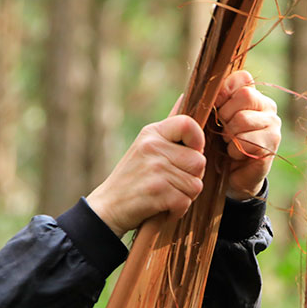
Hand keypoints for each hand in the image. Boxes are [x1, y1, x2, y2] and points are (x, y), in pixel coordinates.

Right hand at [86, 114, 205, 237]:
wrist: (107, 208)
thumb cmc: (132, 179)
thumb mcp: (146, 148)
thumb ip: (169, 130)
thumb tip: (185, 97)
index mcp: (151, 133)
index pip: (189, 124)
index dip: (198, 140)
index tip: (191, 153)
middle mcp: (153, 147)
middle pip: (199, 161)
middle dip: (191, 177)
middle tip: (171, 183)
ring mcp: (155, 169)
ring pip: (195, 184)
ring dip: (184, 196)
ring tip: (165, 195)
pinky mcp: (157, 192)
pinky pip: (185, 202)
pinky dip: (177, 210)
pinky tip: (161, 207)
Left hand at [214, 70, 280, 200]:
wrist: (232, 177)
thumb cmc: (218, 144)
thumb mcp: (211, 119)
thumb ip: (211, 101)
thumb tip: (201, 85)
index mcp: (252, 95)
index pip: (243, 78)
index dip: (225, 90)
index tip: (216, 105)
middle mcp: (267, 107)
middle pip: (245, 95)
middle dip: (226, 114)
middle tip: (222, 130)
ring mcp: (273, 125)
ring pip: (244, 118)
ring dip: (229, 135)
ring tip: (228, 144)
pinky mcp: (272, 145)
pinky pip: (248, 141)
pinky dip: (235, 150)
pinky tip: (236, 156)